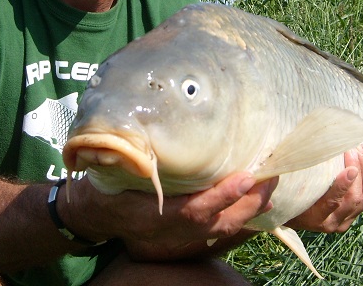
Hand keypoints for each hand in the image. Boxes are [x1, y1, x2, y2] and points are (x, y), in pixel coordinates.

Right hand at [65, 172, 277, 259]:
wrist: (93, 215)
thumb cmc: (103, 185)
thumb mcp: (114, 170)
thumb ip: (136, 157)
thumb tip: (155, 125)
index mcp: (151, 216)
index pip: (193, 211)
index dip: (222, 197)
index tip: (246, 177)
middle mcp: (167, 232)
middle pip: (215, 224)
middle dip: (247, 203)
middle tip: (270, 177)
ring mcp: (176, 238)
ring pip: (220, 230)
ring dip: (249, 211)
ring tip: (270, 189)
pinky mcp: (183, 236)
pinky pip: (217, 230)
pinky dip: (240, 217)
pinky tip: (259, 205)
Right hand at [288, 144, 362, 232]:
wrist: (292, 216)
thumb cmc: (285, 198)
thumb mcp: (283, 191)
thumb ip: (286, 177)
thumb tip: (282, 152)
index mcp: (315, 218)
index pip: (333, 204)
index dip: (342, 187)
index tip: (349, 169)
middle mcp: (334, 222)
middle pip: (355, 199)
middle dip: (358, 171)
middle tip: (351, 149)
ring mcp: (348, 219)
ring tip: (361, 148)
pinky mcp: (356, 212)